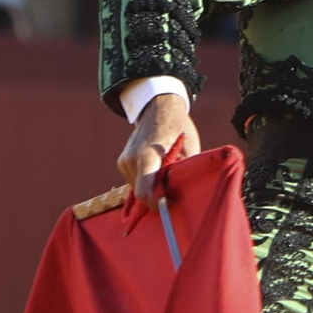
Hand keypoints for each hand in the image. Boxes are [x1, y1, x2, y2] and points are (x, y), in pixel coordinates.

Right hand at [118, 92, 199, 206]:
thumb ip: (183, 174)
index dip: (158, 204)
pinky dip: (147, 181)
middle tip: (174, 185)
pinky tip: (157, 170)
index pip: (144, 193)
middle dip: (158, 195)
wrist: (159, 108)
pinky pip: (135, 181)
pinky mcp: (122, 162)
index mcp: (147, 157)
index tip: (171, 202)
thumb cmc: (179, 129)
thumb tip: (181, 196)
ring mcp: (124, 161)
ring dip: (153, 188)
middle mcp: (130, 160)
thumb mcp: (189, 150)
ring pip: (138, 189)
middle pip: (142, 194)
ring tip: (166, 173)